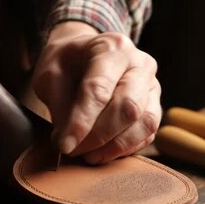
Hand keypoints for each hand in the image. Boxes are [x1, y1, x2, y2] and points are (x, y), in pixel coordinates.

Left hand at [32, 21, 161, 163]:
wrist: (83, 55)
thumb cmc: (66, 63)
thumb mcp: (50, 75)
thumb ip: (60, 106)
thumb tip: (69, 141)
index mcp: (111, 48)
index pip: (98, 89)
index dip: (81, 121)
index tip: (65, 145)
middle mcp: (140, 64)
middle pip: (128, 107)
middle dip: (99, 136)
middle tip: (74, 150)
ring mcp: (152, 85)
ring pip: (145, 123)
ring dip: (115, 146)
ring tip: (89, 155)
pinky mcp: (155, 105)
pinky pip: (148, 133)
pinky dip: (125, 148)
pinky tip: (103, 152)